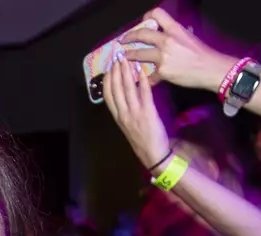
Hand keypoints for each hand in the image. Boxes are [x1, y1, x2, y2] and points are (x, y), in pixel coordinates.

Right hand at [103, 56, 171, 171]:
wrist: (153, 155)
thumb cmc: (142, 140)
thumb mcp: (128, 126)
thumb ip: (125, 110)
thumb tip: (124, 93)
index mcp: (117, 116)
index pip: (107, 94)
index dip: (107, 78)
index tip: (109, 66)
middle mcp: (123, 113)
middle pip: (115, 88)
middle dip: (115, 70)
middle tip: (117, 56)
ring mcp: (134, 113)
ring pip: (127, 88)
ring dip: (126, 71)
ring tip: (126, 58)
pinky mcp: (147, 113)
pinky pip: (144, 93)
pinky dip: (142, 80)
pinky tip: (141, 70)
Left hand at [121, 8, 232, 91]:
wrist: (210, 69)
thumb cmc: (203, 53)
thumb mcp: (190, 37)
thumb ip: (178, 33)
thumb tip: (174, 31)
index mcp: (174, 29)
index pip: (156, 14)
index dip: (147, 17)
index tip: (142, 22)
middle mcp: (166, 40)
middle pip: (141, 34)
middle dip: (129, 37)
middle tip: (123, 41)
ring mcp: (163, 56)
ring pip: (139, 54)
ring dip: (130, 56)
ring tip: (124, 58)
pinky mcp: (163, 72)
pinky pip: (150, 76)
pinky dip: (145, 79)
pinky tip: (141, 80)